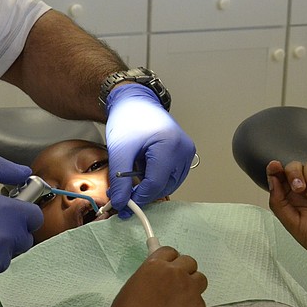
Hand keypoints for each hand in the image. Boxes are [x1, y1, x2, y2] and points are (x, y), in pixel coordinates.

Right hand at [82, 247, 206, 306]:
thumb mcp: (134, 285)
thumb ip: (150, 276)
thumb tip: (158, 277)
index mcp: (155, 265)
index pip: (171, 252)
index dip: (170, 261)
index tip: (169, 269)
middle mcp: (175, 273)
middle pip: (190, 262)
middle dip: (184, 272)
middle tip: (175, 286)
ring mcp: (190, 290)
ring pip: (200, 280)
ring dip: (192, 287)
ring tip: (179, 303)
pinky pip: (201, 304)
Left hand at [106, 83, 194, 215]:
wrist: (134, 101)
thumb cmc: (129, 118)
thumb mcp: (120, 151)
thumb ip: (120, 180)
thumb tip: (120, 203)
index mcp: (170, 145)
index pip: (156, 183)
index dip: (139, 197)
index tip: (123, 205)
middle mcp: (183, 149)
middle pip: (164, 186)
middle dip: (142, 193)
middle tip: (121, 195)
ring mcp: (186, 152)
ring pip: (168, 183)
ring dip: (148, 186)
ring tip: (129, 178)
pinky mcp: (183, 154)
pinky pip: (170, 175)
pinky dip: (155, 178)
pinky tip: (141, 170)